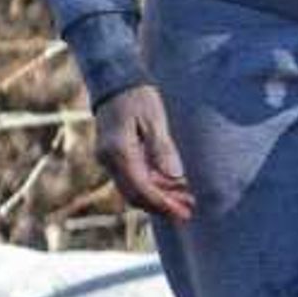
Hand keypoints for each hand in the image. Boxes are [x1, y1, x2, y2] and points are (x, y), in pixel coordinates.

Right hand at [95, 84, 195, 221]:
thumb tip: (174, 176)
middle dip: (162, 207)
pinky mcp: (114, 158)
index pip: (141, 188)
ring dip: (159, 199)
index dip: (163, 203)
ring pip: (134, 190)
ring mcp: (109, 160)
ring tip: (186, 202)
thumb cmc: (137, 97)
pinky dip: (153, 187)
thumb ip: (162, 148)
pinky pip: (133, 179)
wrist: (114, 83)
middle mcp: (109, 160)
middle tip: (188, 213)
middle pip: (135, 195)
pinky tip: (174, 188)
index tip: (183, 212)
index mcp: (118, 151)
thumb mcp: (154, 119)